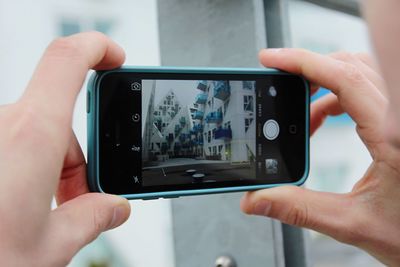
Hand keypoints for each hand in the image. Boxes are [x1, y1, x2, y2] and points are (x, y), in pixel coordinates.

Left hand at [0, 32, 130, 265]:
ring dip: (49, 169)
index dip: (98, 48)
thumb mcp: (52, 247)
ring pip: (32, 134)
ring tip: (46, 216)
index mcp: (31, 136)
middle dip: (77, 157)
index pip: (68, 59)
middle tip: (78, 199)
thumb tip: (114, 208)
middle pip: (57, 118)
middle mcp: (3, 126)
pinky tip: (21, 208)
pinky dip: (24, 167)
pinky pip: (9, 143)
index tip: (116, 59)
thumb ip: (92, 219)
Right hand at [240, 48, 399, 265]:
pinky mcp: (395, 122)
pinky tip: (321, 120)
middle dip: (309, 71)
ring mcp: (399, 119)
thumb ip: (300, 209)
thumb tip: (258, 200)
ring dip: (323, 87)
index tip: (273, 60)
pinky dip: (336, 98)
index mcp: (394, 138)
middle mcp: (399, 120)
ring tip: (300, 116)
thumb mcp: (353, 224)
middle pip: (352, 67)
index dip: (305, 63)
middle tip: (278, 84)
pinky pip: (364, 91)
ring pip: (359, 75)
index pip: (346, 80)